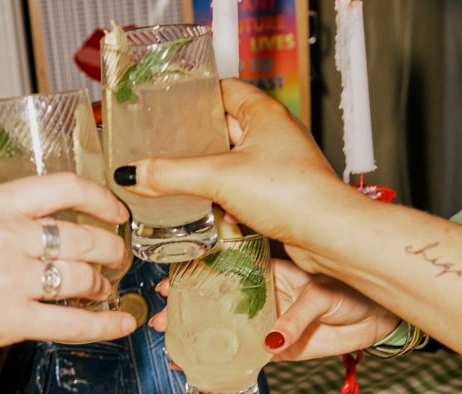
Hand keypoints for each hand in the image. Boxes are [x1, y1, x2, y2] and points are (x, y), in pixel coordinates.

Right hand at [0, 173, 136, 392]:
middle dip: (111, 250)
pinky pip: (73, 323)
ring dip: (102, 287)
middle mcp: (5, 237)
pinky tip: (123, 322)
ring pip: (83, 279)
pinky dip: (106, 325)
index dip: (100, 199)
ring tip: (103, 291)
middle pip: (84, 238)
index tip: (115, 211)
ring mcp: (10, 279)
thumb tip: (41, 235)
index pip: (63, 187)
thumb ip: (1, 227)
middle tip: (117, 258)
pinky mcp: (11, 321)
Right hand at [115, 79, 350, 249]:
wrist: (327, 234)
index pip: (224, 90)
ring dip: (210, 176)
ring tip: (180, 183)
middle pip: (224, 130)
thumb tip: (133, 174)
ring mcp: (279, 166)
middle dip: (196, 143)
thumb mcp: (218, 179)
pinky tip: (212, 212)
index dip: (196, 97)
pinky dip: (226, 200)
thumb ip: (172, 175)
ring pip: (234, 164)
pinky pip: (245, 191)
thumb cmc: (290, 192)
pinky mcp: (281, 195)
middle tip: (164, 151)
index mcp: (263, 113)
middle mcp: (274, 135)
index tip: (169, 108)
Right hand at [149, 259, 398, 360]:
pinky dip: (221, 362)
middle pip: (214, 300)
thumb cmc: (352, 291)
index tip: (168, 277)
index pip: (222, 267)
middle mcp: (261, 295)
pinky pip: (243, 356)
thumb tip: (271, 341)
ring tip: (170, 342)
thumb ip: (295, 318)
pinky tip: (198, 365)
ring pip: (223, 328)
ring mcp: (266, 322)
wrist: (375, 319)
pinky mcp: (276, 349)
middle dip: (184, 307)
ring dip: (197, 335)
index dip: (193, 272)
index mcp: (267, 270)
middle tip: (159, 316)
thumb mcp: (321, 297)